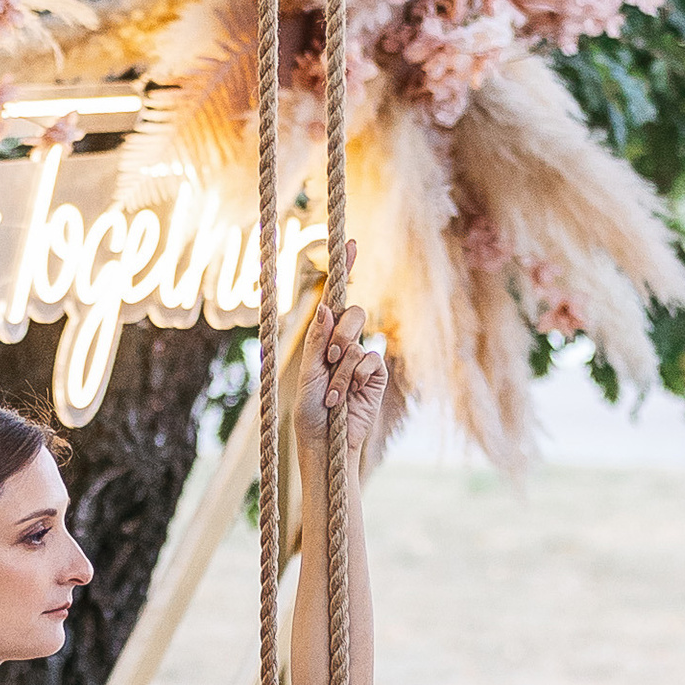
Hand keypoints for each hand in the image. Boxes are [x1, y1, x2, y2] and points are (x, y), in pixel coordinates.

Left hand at [296, 256, 386, 469]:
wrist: (326, 442)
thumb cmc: (310, 410)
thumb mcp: (307, 373)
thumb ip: (317, 340)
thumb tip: (325, 307)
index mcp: (323, 338)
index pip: (335, 299)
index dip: (345, 269)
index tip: (350, 243)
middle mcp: (344, 343)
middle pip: (351, 313)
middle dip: (339, 335)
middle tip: (329, 359)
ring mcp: (362, 358)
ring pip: (359, 339)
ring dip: (342, 367)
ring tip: (333, 392)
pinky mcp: (377, 376)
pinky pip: (372, 359)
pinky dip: (356, 376)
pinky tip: (346, 396)